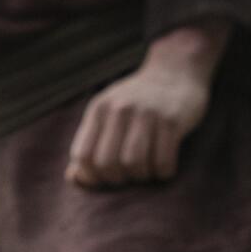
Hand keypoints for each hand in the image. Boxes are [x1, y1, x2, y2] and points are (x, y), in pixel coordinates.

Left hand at [66, 20, 228, 187]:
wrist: (176, 71)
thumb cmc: (138, 103)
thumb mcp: (108, 113)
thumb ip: (89, 143)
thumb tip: (74, 179)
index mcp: (99, 109)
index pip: (82, 156)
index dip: (91, 176)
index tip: (105, 178)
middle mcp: (120, 109)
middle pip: (107, 164)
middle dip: (118, 180)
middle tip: (129, 174)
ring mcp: (147, 113)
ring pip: (134, 165)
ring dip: (142, 177)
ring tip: (148, 169)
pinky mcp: (172, 120)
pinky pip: (163, 163)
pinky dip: (163, 173)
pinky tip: (165, 165)